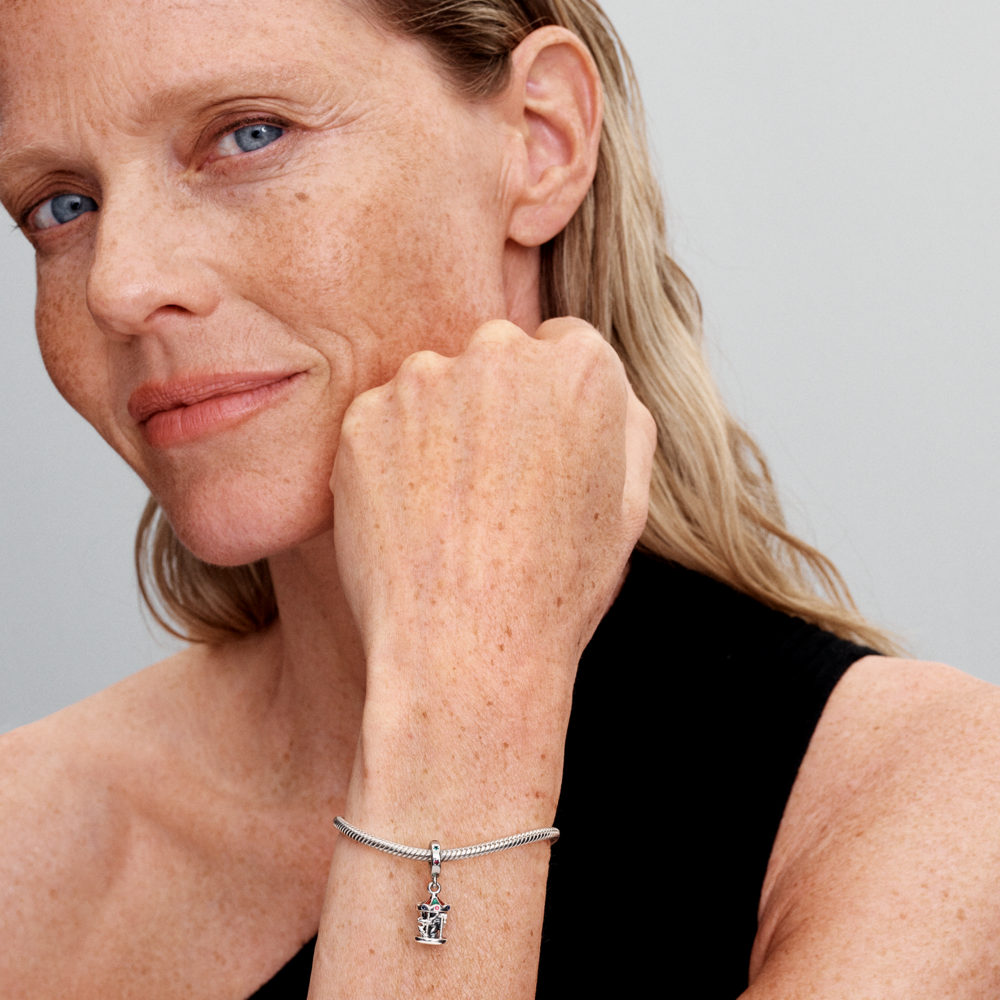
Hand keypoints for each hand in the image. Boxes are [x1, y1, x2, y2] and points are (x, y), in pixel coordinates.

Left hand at [333, 317, 655, 711]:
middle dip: (497, 405)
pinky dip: (390, 456)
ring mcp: (425, 381)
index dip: (550, 405)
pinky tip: (410, 514)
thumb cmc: (557, 587)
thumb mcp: (629, 505)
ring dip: (440, 427)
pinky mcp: (365, 417)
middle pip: (496, 357)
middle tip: (493, 485)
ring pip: (434, 387)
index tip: (537, 453)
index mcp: (580, 368)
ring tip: (451, 509)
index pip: (562, 348)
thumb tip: (604, 388)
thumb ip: (625, 423)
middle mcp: (500, 353)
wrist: (466, 650)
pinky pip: (382, 421)